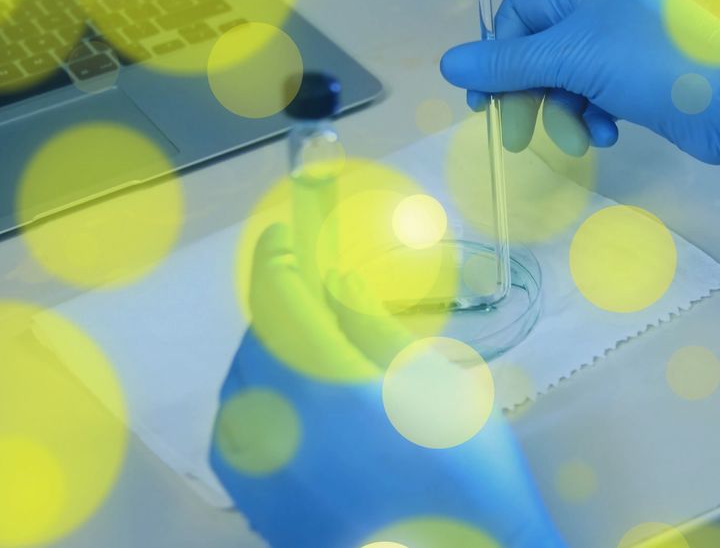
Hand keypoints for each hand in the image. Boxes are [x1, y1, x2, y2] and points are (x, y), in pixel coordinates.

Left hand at [210, 224, 562, 547]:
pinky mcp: (256, 502)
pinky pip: (234, 433)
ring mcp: (259, 468)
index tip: (285, 236)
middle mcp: (277, 423)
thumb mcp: (437, 385)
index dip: (278, 257)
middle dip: (279, 310)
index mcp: (328, 385)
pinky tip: (284, 407)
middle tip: (313, 300)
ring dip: (264, 355)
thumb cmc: (466, 472)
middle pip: (256, 340)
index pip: (279, 298)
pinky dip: (251, 403)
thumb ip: (375, 330)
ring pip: (237, 386)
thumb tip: (334, 288)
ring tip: (303, 353)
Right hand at [440, 0, 719, 191]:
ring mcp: (623, 42)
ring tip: (582, 138)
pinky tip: (608, 133)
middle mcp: (604, 5)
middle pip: (540, 50)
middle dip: (531, 95)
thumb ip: (508, 65)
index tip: (483, 106)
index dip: (498, 61)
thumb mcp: (573, 59)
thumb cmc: (654, 65)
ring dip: (565, 112)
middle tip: (518, 137)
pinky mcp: (638, 77)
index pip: (520, 17)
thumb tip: (448, 65)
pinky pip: (594, 94)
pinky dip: (593, 116)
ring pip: (566, 78)